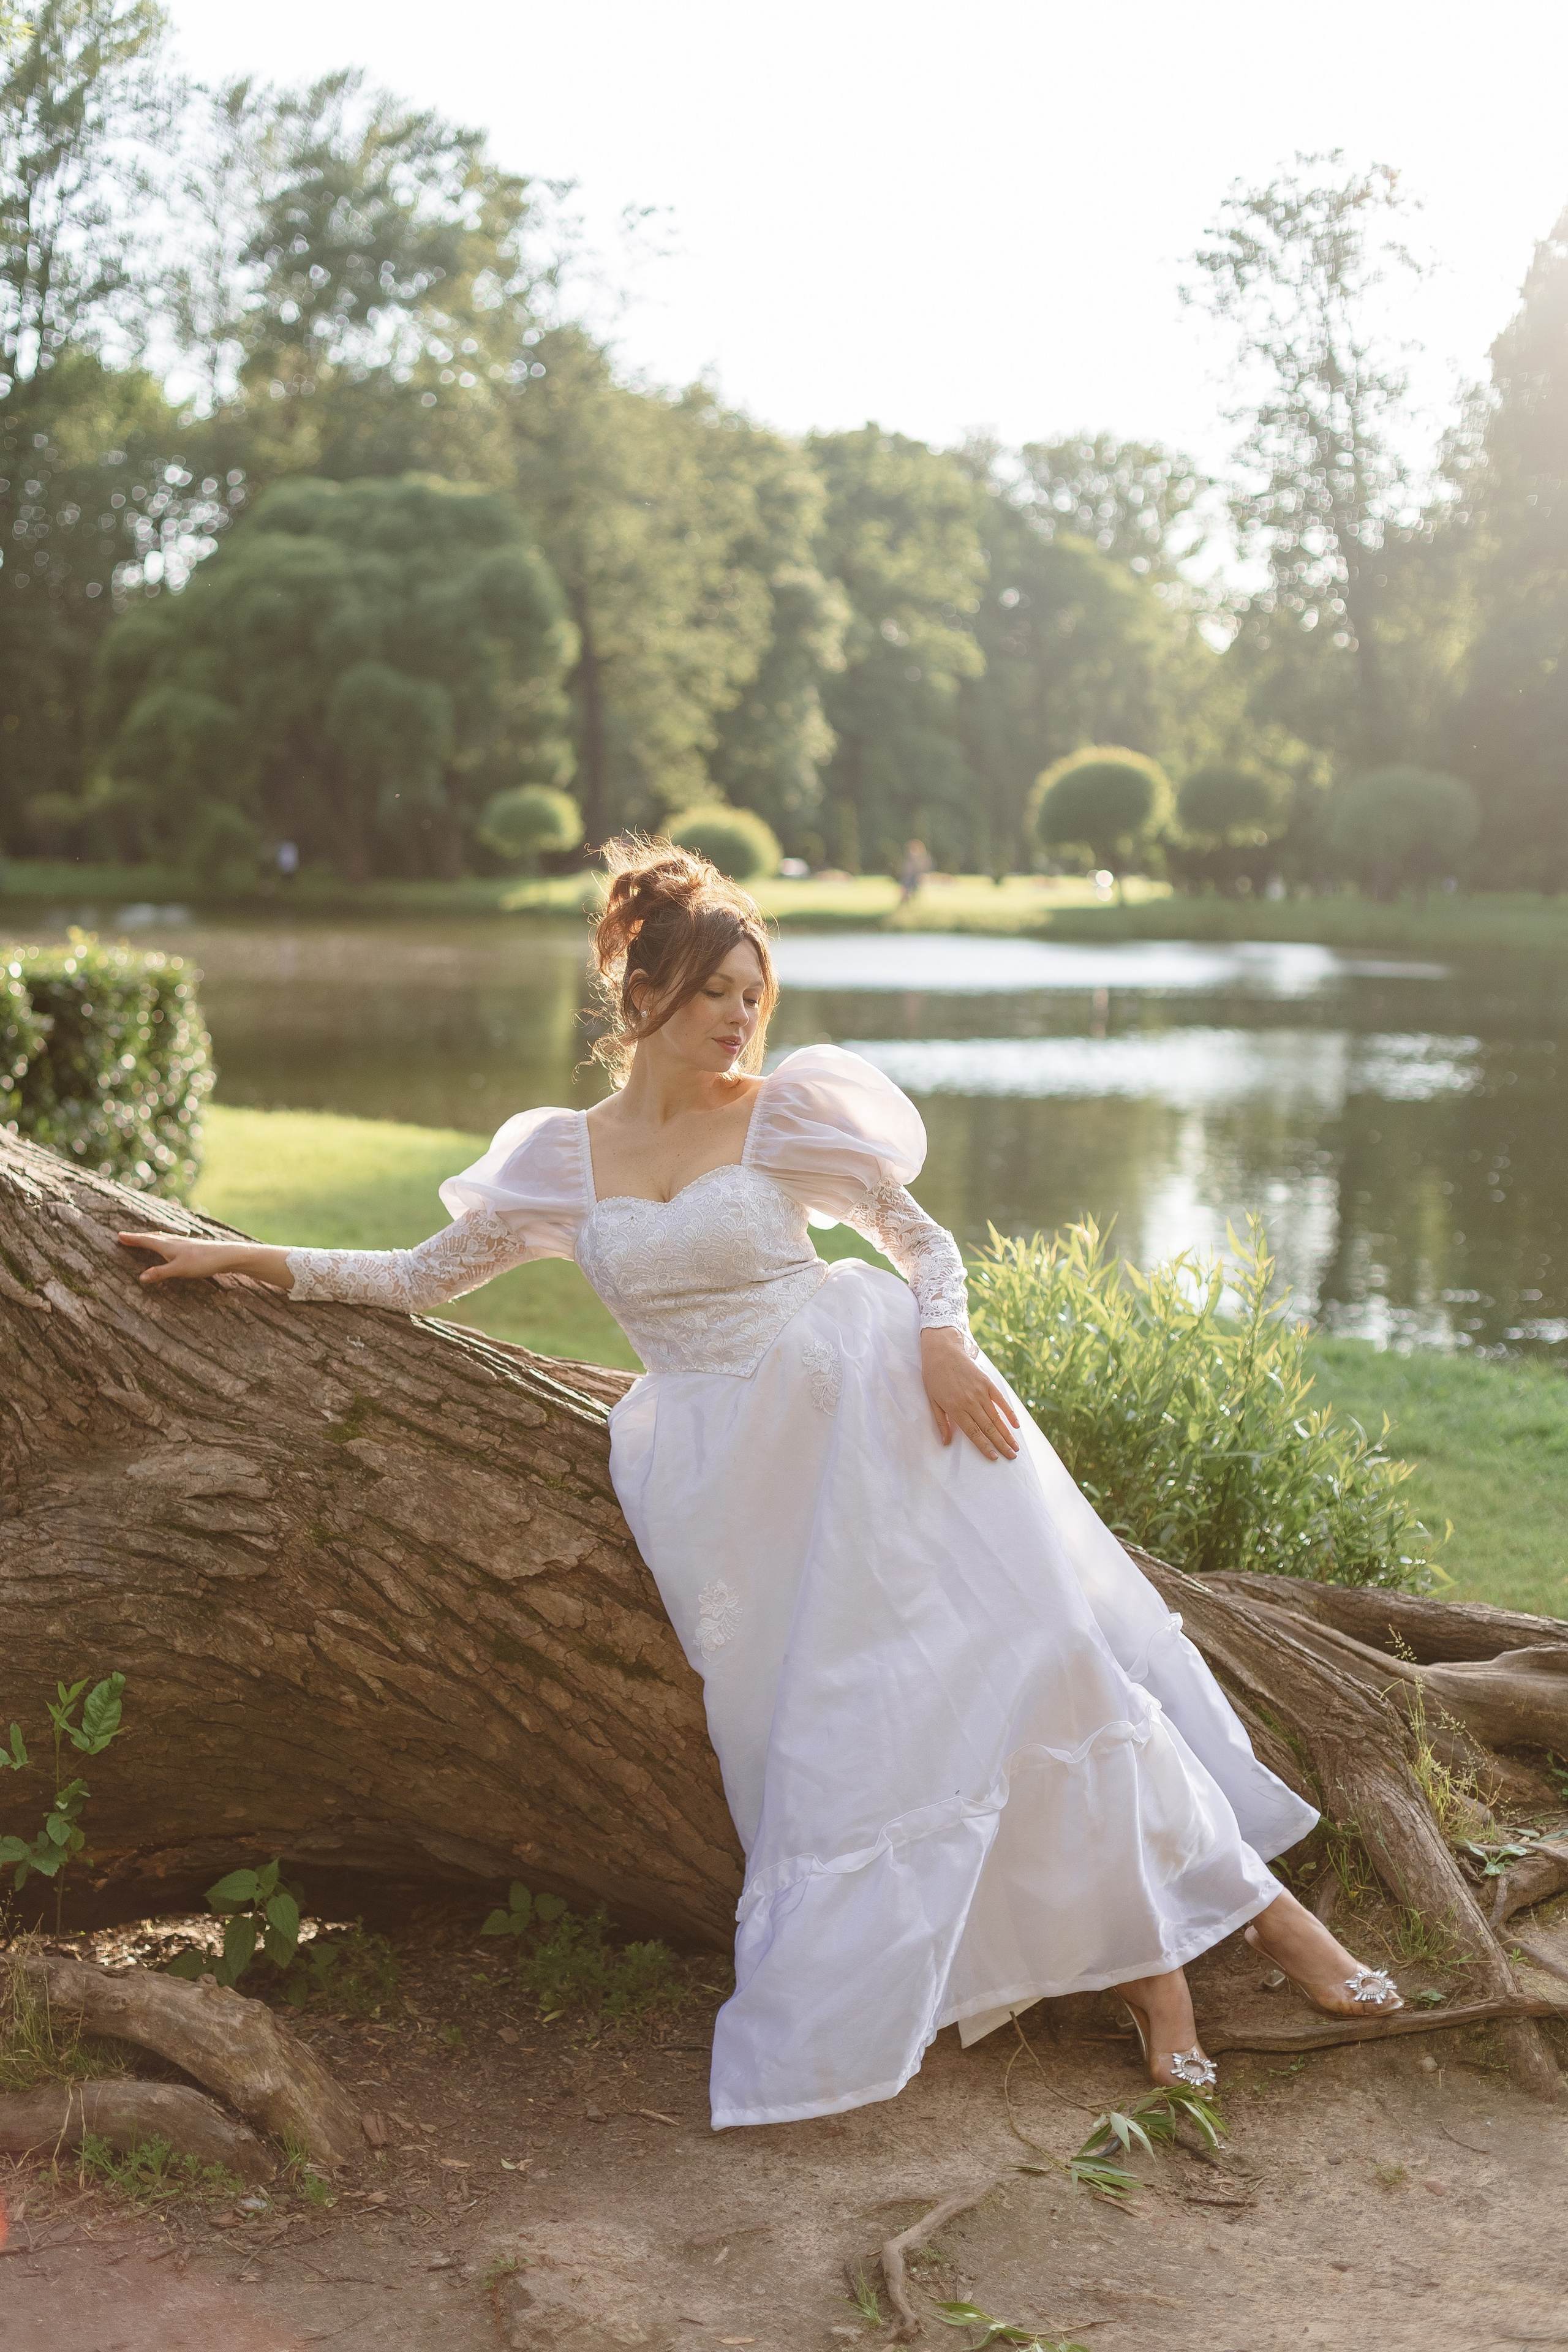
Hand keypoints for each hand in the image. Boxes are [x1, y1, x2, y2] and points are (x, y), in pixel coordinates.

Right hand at [117, 1232, 291, 1288]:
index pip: (146, 1240)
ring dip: (151, 1238)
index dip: (132, 1239)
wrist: (227, 1255)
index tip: (119, 1235)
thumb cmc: (203, 1262)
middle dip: (139, 1237)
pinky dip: (164, 1242)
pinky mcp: (193, 1248)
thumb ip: (160, 1273)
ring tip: (145, 1238)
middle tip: (126, 1236)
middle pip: (153, 1237)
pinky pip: (172, 1243)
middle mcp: (175, 1242)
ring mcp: (184, 1244)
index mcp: (168, 1246)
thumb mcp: (179, 1270)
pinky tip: (171, 1246)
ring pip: (163, 1239)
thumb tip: (141, 1278)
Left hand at [920, 1326, 1019, 1460]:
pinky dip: (1009, 1413)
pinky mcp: (987, 1382)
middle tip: (1012, 1457)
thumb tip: (946, 1443)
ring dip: (1007, 1433)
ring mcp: (981, 1392)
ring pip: (997, 1417)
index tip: (994, 1458)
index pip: (973, 1433)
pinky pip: (1001, 1401)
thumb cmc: (934, 1376)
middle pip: (989, 1428)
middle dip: (1001, 1444)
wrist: (943, 1350)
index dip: (985, 1446)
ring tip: (1016, 1446)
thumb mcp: (932, 1400)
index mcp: (955, 1408)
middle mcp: (970, 1402)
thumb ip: (942, 1422)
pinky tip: (1016, 1424)